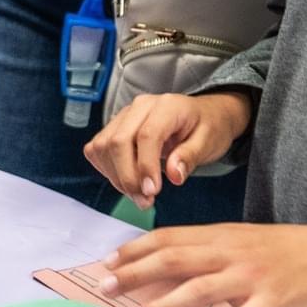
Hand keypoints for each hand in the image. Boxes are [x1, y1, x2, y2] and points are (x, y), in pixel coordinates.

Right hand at [85, 92, 251, 208]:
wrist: (203, 115)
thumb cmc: (207, 127)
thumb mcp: (209, 142)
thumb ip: (190, 157)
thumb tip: (174, 176)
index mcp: (167, 106)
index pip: (147, 135)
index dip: (145, 167)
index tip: (152, 192)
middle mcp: (141, 106)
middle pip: (118, 141)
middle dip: (128, 177)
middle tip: (145, 200)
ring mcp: (124, 115)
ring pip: (103, 146)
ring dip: (116, 177)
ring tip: (139, 194)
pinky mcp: (114, 126)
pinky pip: (97, 148)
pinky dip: (107, 169)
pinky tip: (127, 180)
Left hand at [101, 223, 306, 306]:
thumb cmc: (278, 251)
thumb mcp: (238, 242)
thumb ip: (203, 253)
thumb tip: (160, 269)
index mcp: (219, 235)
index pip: (169, 238)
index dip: (135, 249)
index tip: (108, 262)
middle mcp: (230, 253)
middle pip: (174, 260)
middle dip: (136, 274)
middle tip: (105, 287)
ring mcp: (250, 278)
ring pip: (199, 291)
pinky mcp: (270, 304)